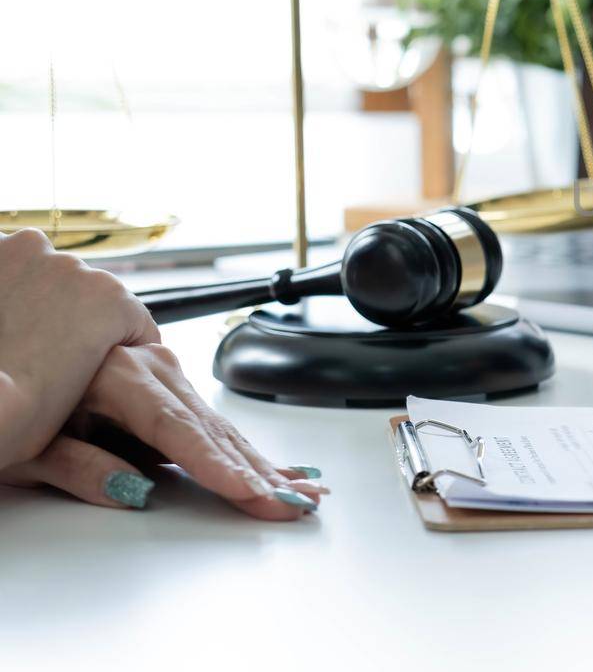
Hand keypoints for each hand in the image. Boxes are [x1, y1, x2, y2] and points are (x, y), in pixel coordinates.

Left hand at [0, 229, 160, 468]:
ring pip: (45, 279)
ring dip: (35, 306)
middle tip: (42, 371)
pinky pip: (6, 269)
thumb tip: (129, 492)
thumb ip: (99, 461)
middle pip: (88, 298)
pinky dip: (2, 292)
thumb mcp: (53, 447)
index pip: (135, 325)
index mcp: (108, 304)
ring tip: (9, 351)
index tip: (94, 376)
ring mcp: (24, 253)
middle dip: (71, 329)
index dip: (116, 357)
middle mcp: (72, 267)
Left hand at [1, 343, 327, 518]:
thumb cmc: (11, 401)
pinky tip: (278, 468)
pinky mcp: (167, 381)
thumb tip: (134, 492)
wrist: (6, 353)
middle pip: (211, 429)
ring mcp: (162, 370)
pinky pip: (210, 420)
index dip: (216, 464)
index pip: (176, 429)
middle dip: (256, 471)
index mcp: (114, 373)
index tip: (249, 490)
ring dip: (260, 463)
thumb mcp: (27, 446)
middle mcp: (147, 365)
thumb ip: (79, 467)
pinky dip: (243, 449)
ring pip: (219, 426)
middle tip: (292, 501)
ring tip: (300, 489)